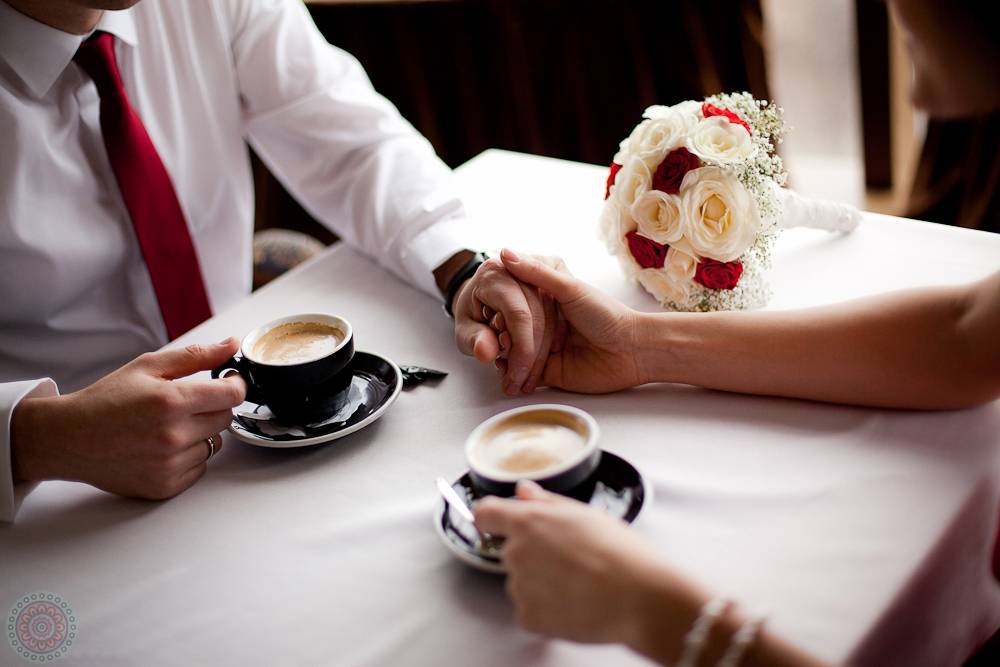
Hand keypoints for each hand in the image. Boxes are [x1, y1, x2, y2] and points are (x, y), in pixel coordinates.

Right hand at [11, 339, 246, 499]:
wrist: (68, 438)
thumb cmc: (105, 400)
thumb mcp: (147, 367)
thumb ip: (195, 356)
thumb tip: (231, 345)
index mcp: (171, 401)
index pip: (232, 394)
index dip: (235, 385)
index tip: (228, 381)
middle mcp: (174, 435)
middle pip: (225, 419)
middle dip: (213, 407)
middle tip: (186, 404)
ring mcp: (170, 464)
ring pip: (214, 444)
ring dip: (200, 434)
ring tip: (167, 427)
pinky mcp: (165, 486)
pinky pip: (199, 468)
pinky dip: (188, 457)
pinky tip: (162, 447)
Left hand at [453, 257, 558, 394]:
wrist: (477, 299)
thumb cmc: (471, 314)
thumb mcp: (465, 331)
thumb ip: (475, 342)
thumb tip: (485, 353)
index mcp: (494, 275)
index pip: (518, 315)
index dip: (522, 349)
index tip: (518, 376)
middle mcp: (517, 269)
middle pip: (539, 317)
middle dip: (533, 357)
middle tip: (522, 384)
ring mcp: (535, 272)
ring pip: (552, 318)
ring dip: (543, 353)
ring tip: (527, 379)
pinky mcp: (548, 281)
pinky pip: (557, 315)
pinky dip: (551, 342)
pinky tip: (540, 361)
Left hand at [474, 481, 704, 656]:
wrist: (640, 597)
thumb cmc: (620, 552)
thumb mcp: (585, 514)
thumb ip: (546, 502)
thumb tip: (523, 491)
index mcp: (529, 521)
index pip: (486, 513)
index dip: (493, 518)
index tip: (500, 524)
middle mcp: (517, 552)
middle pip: (512, 552)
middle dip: (534, 556)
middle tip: (570, 561)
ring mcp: (520, 587)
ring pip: (521, 583)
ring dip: (540, 585)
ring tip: (578, 585)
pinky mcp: (528, 617)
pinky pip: (529, 611)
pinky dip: (546, 611)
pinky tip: (575, 605)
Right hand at [498, 249, 643, 392]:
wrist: (630, 352)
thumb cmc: (607, 316)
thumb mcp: (570, 288)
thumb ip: (536, 273)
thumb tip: (505, 253)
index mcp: (545, 294)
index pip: (512, 297)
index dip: (503, 306)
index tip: (497, 312)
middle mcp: (541, 319)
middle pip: (509, 325)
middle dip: (504, 333)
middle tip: (506, 338)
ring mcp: (541, 344)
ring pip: (511, 349)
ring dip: (506, 354)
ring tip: (506, 356)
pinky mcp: (544, 370)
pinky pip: (520, 371)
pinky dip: (511, 373)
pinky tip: (509, 372)